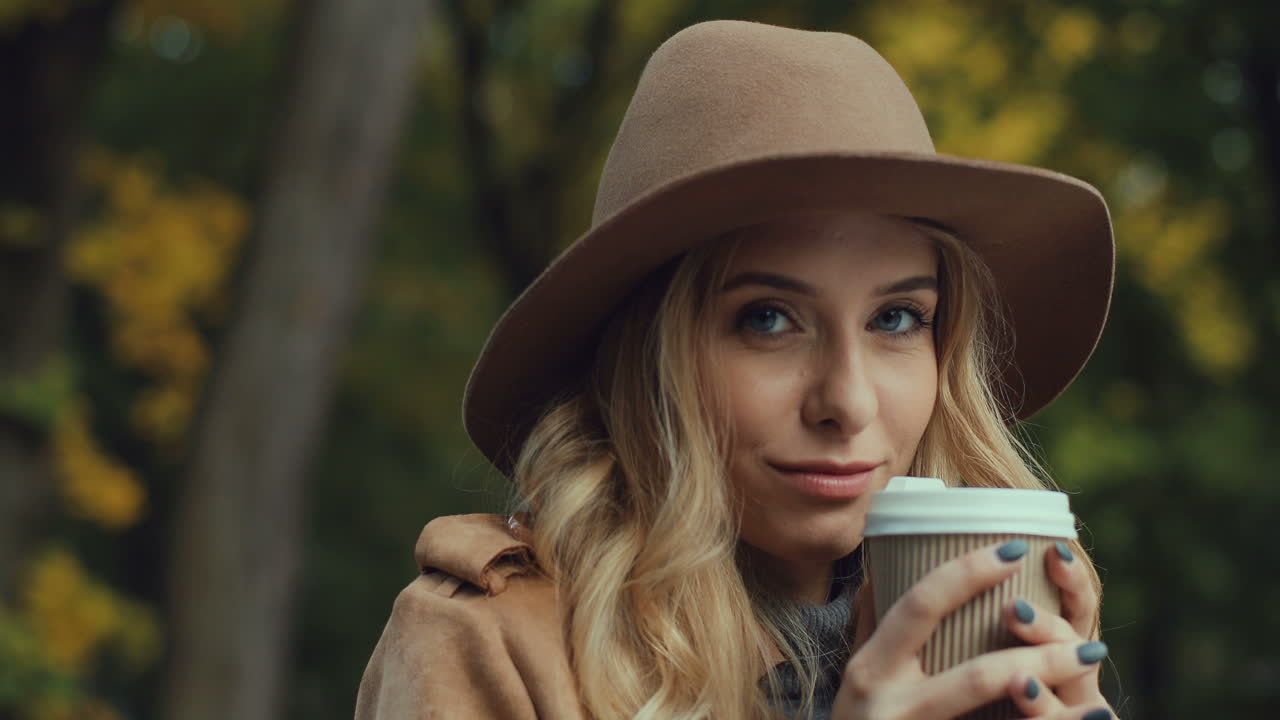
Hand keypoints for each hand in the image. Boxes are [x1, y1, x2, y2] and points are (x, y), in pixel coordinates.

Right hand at [831, 541, 1113, 718]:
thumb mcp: (854, 676)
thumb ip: (873, 624)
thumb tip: (887, 563)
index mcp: (871, 667)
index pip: (922, 606)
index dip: (969, 572)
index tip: (1019, 549)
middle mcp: (888, 703)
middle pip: (976, 675)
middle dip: (1042, 655)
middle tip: (1093, 644)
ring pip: (992, 714)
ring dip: (1056, 705)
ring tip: (1097, 694)